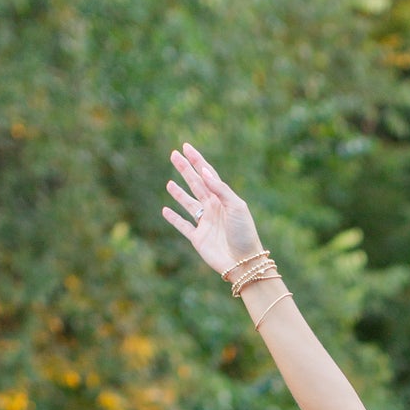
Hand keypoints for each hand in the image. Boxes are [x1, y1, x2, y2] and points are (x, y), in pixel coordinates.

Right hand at [162, 142, 262, 278]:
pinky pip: (183, 226)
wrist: (244, 263)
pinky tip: (165, 210)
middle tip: (173, 155)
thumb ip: (220, 189)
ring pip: (188, 204)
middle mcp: (213, 208)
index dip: (197, 160)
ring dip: (179, 193)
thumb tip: (203, 170)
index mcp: (223, 199)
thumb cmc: (244, 234)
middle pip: (196, 184)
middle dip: (185, 170)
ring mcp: (205, 223)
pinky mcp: (198, 239)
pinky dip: (174, 218)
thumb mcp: (236, 207)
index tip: (186, 147)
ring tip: (169, 183)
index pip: (207, 175)